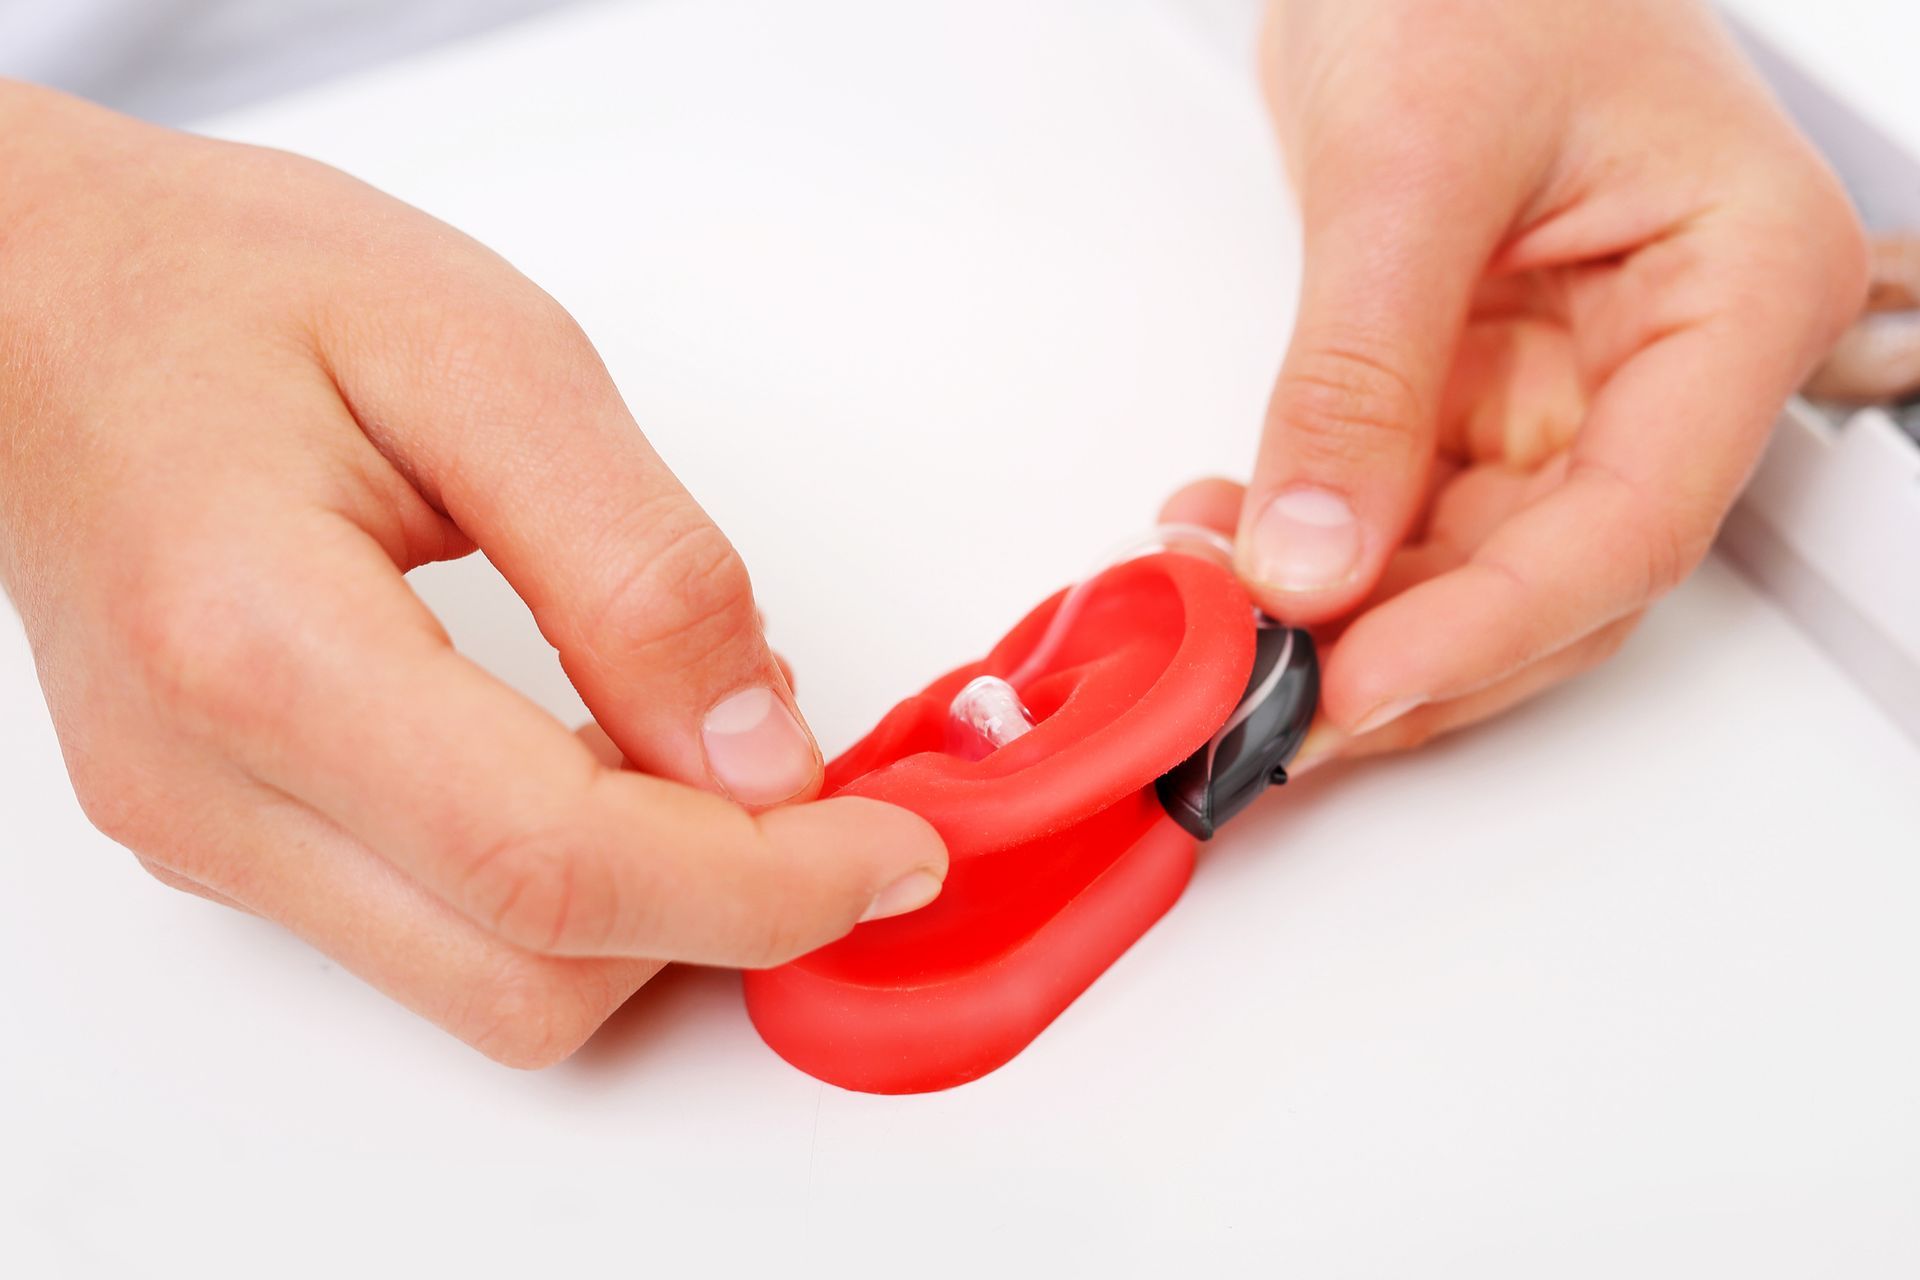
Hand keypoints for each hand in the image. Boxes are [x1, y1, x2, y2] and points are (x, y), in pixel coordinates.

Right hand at [0, 85, 945, 1066]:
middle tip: (832, 807)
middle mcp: (206, 785)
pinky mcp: (222, 839)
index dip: (760, 885)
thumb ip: (638, 564)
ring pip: (490, 989)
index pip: (553, 864)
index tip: (893, 849)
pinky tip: (617, 762)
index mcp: (258, 642)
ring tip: (716, 755)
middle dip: (722, 919)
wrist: (41, 307)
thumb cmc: (228, 289)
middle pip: (528, 979)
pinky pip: (441, 938)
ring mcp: (202, 834)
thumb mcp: (488, 359)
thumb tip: (762, 752)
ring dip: (651, 911)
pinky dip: (572, 888)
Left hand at [1175, 0, 1865, 765]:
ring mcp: (1577, 380)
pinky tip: (1229, 540)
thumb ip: (1361, 374)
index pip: (1633, 522)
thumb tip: (1313, 560)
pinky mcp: (1485, 384)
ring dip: (1346, 612)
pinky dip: (1317, 545)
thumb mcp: (1408, 162)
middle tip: (1264, 696)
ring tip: (1218, 610)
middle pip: (1559, 574)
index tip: (1354, 689)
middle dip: (1406, 650)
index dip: (1490, 628)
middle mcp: (1674, 357)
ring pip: (1477, 565)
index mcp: (1738, 287)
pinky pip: (1410, 507)